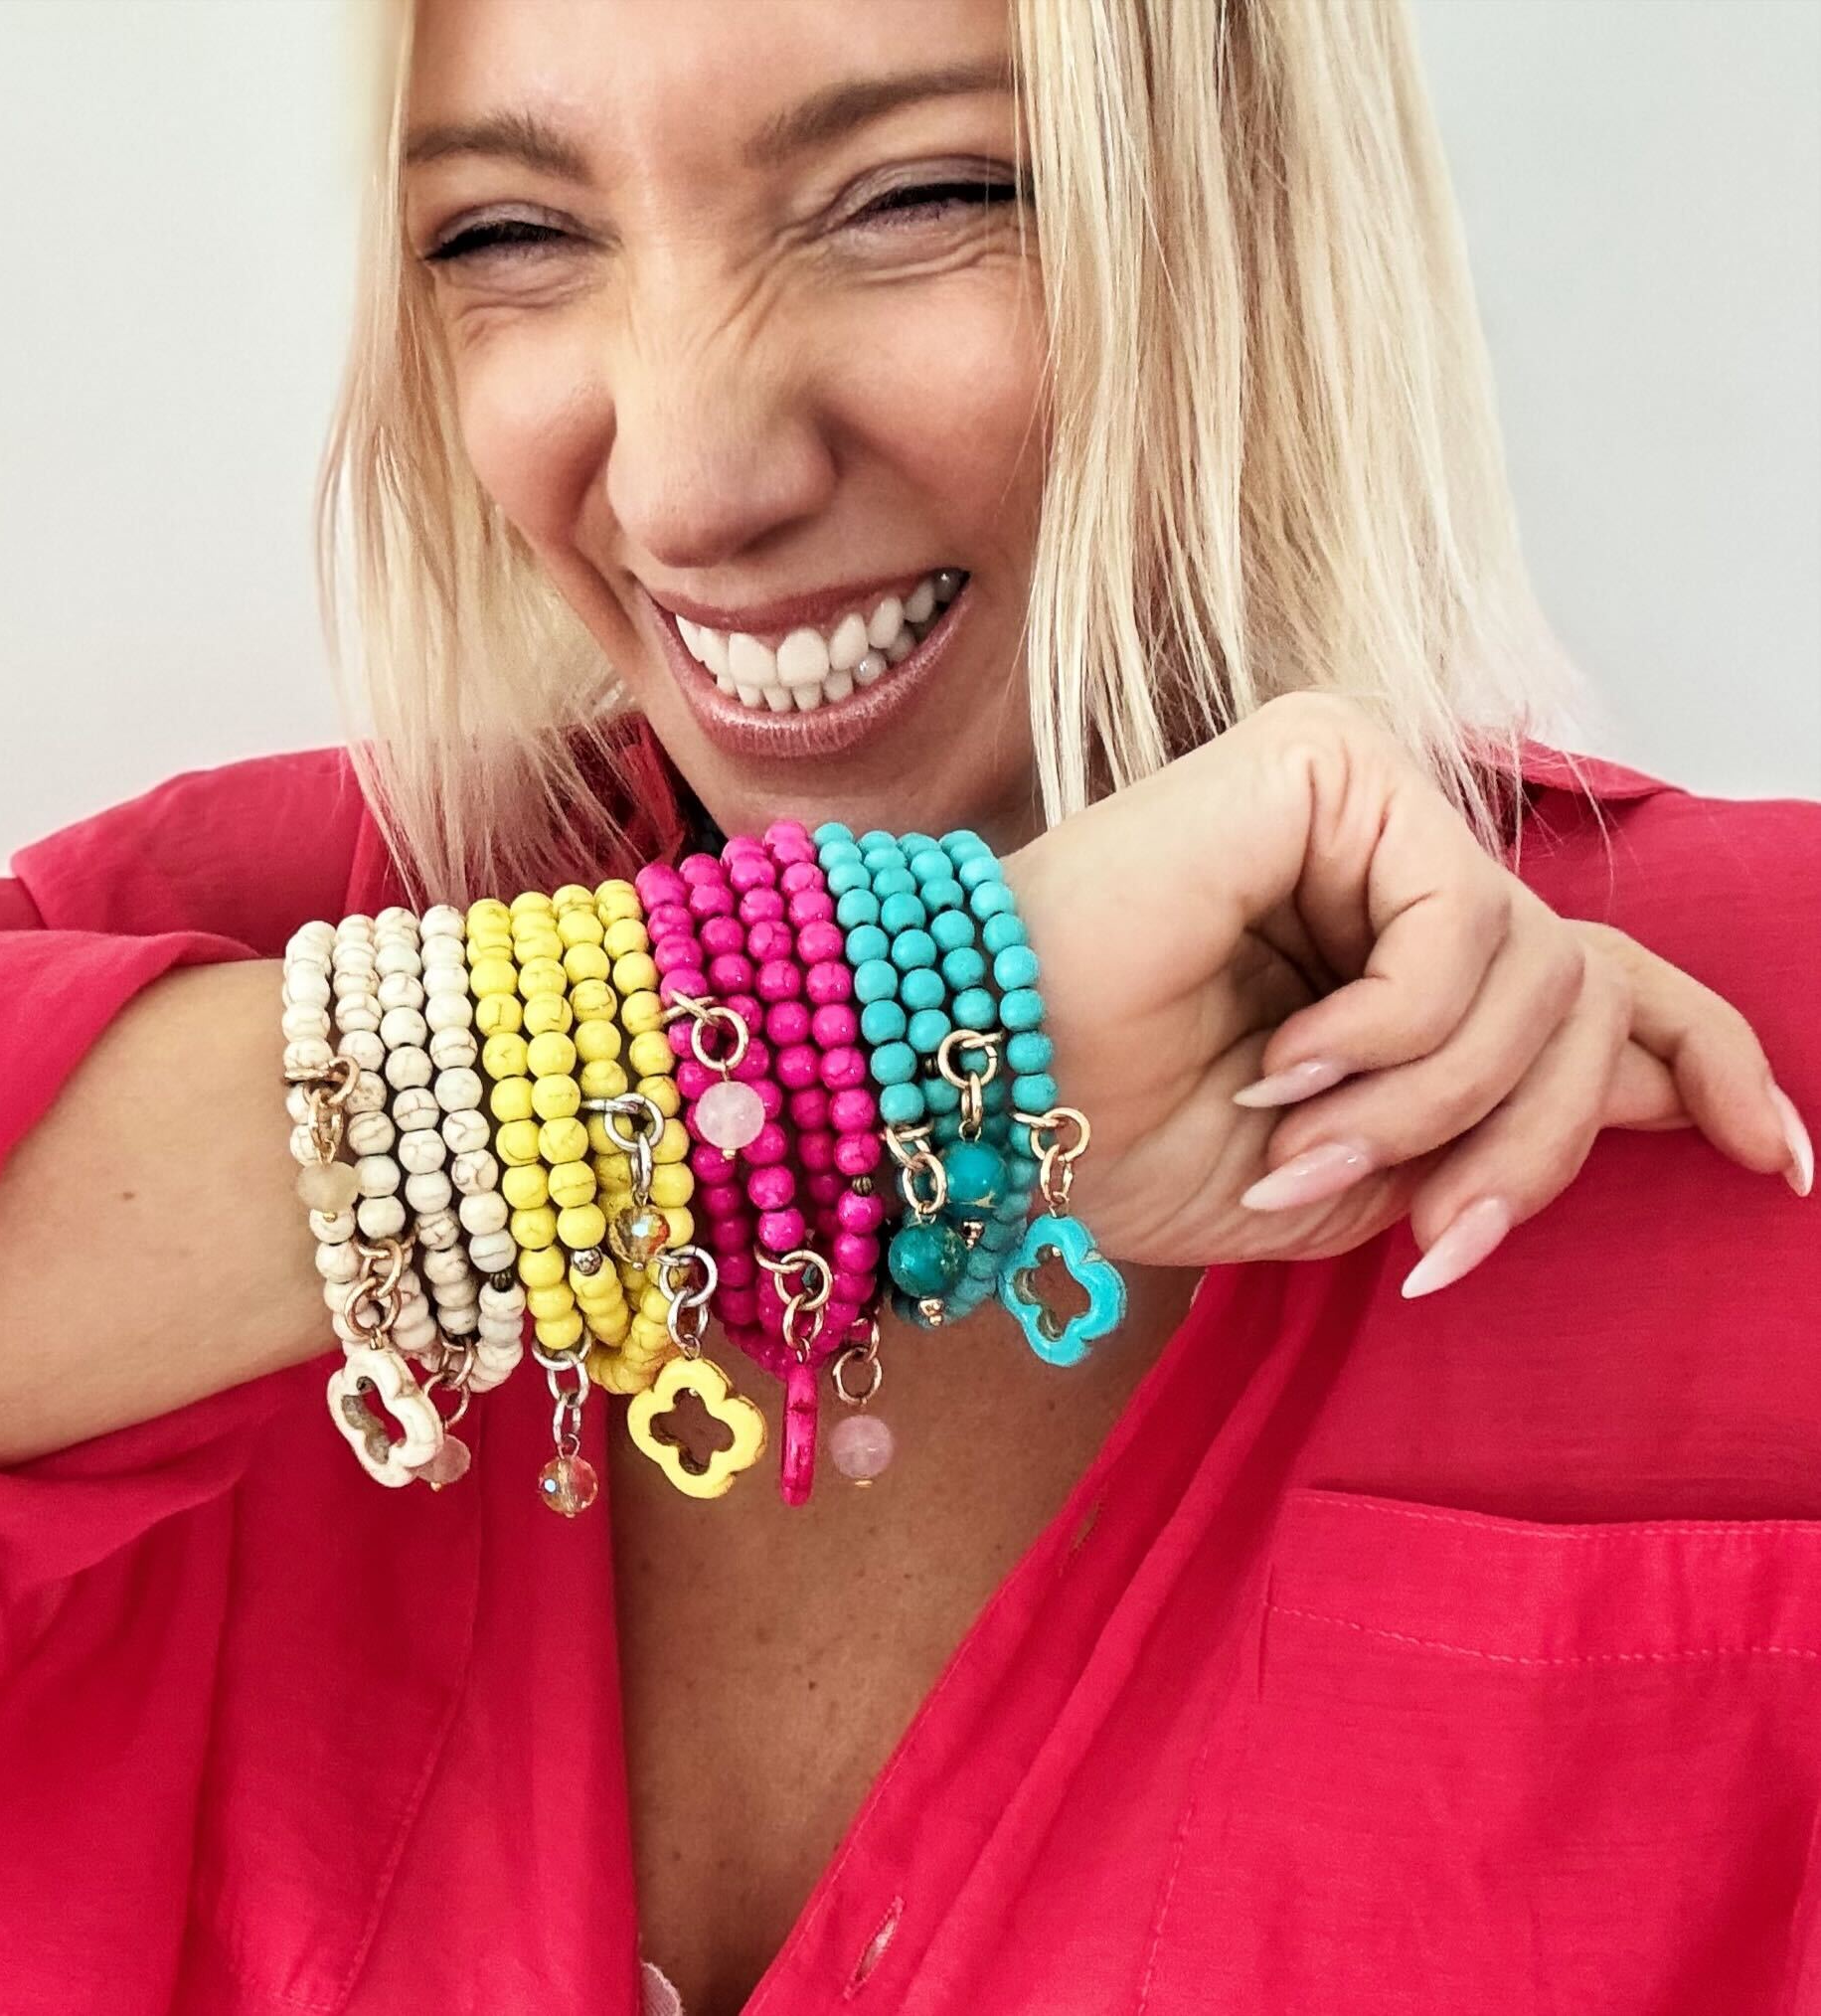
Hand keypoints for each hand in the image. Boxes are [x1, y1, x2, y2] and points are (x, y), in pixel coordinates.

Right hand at [1004, 695, 1808, 1295]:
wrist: (984, 1085)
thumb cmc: (1120, 1128)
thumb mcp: (1349, 1180)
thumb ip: (1487, 1133)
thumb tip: (1658, 1095)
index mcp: (1385, 949)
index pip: (1591, 981)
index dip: (1701, 1063)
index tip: (1781, 1167)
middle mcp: (1387, 855)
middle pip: (1584, 997)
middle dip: (1532, 1149)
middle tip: (1436, 1248)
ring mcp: (1363, 797)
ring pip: (1538, 970)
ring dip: (1433, 1106)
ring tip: (1303, 1147)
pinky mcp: (1328, 762)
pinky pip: (1459, 925)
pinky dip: (1389, 1031)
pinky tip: (1284, 1061)